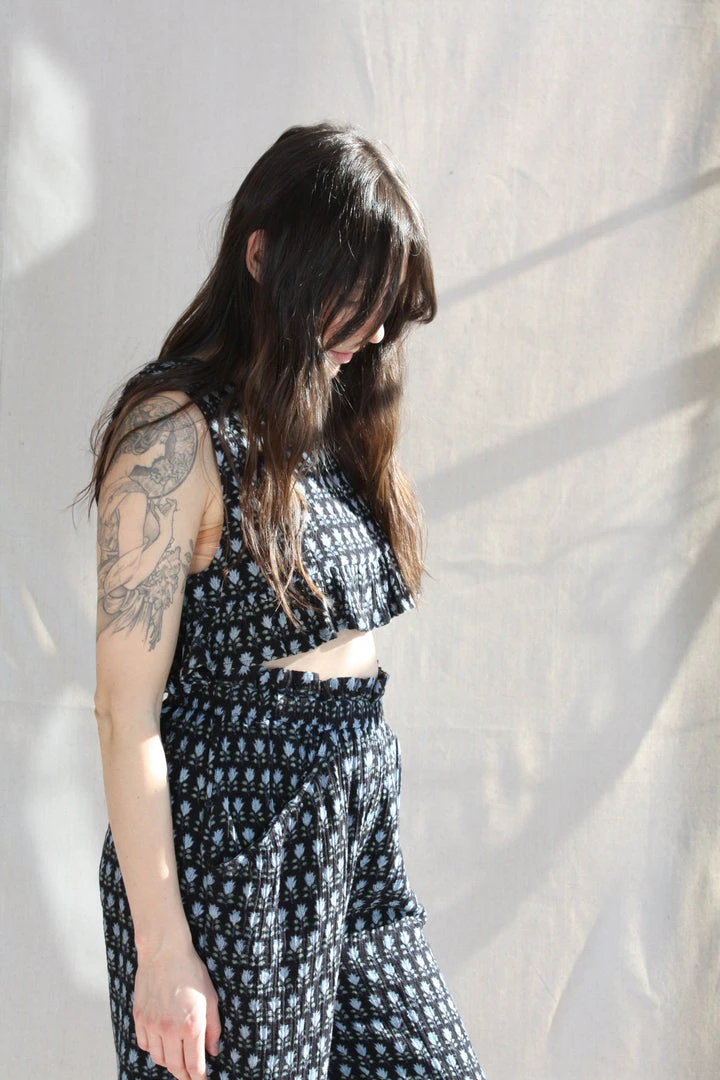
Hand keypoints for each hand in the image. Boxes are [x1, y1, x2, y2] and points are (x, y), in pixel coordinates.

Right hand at [133, 940, 221, 1079]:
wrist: (164, 951)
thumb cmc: (191, 971)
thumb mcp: (211, 998)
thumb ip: (213, 1028)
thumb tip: (213, 1051)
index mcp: (191, 1025)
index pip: (194, 1064)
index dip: (199, 1077)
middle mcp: (170, 1029)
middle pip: (175, 1066)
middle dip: (184, 1075)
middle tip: (190, 1076)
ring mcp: (152, 1025)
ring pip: (158, 1058)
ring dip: (169, 1063)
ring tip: (177, 1060)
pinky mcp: (139, 1018)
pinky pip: (145, 1044)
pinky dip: (153, 1049)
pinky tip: (162, 1044)